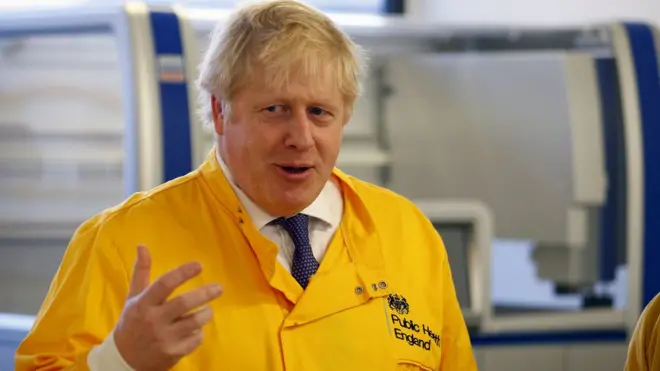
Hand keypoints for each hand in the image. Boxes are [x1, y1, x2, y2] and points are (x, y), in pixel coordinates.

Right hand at [113, 245, 222, 370]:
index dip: (183, 273)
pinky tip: (194, 329)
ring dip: (205, 313)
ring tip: (206, 309)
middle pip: (184, 303)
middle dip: (205, 294)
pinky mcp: (173, 353)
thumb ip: (141, 272)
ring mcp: (164, 338)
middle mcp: (153, 320)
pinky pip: (196, 339)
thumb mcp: (134, 297)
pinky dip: (199, 332)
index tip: (199, 265)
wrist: (124, 360)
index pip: (164, 284)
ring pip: (195, 322)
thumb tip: (142, 245)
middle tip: (219, 288)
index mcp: (143, 304)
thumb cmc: (132, 322)